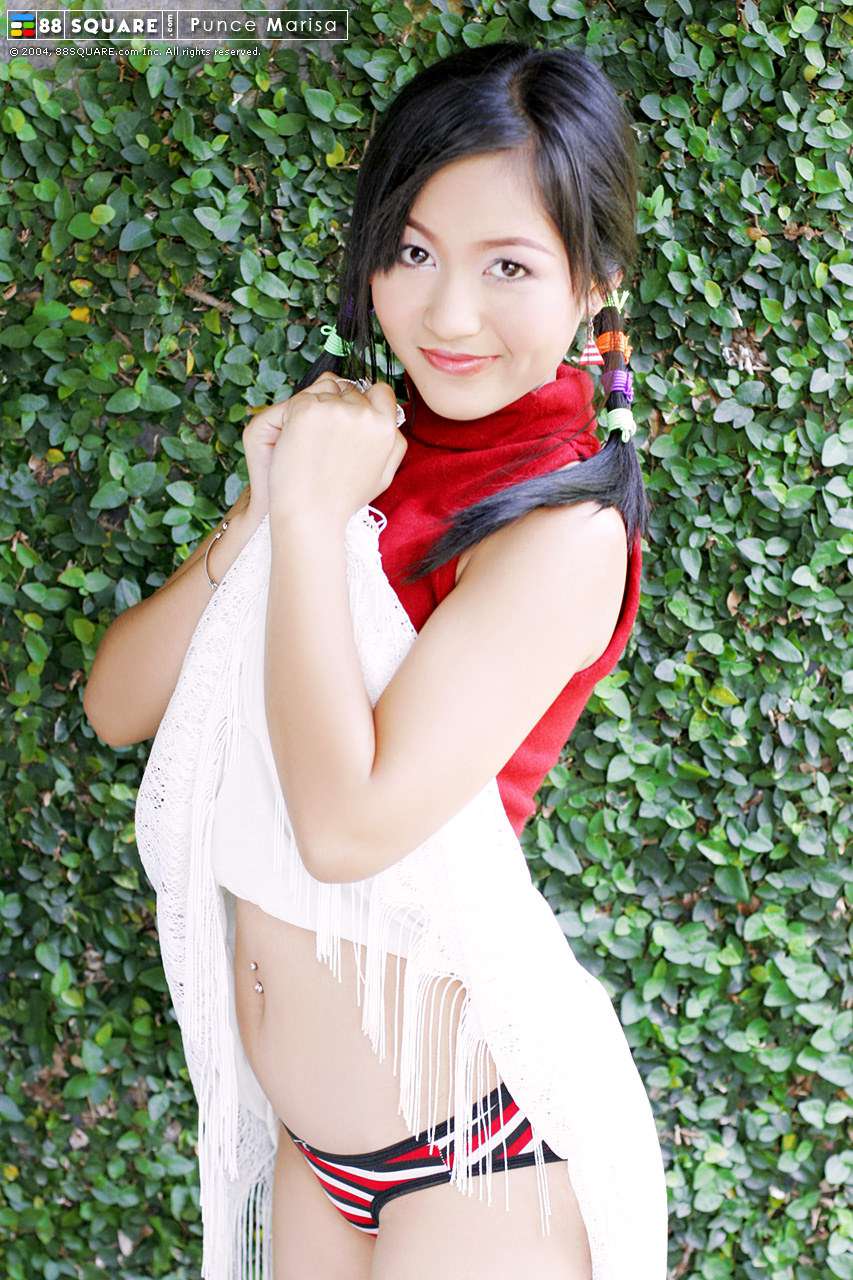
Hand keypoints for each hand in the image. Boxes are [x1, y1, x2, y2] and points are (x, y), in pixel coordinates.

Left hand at [255, 371, 405, 524]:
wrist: (311, 514)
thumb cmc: (343, 499)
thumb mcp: (384, 476)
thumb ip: (394, 445)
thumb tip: (392, 423)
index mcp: (386, 428)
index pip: (381, 391)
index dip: (365, 401)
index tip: (352, 414)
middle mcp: (364, 415)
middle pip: (351, 391)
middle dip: (339, 406)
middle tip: (326, 439)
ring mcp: (335, 410)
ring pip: (326, 392)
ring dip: (318, 409)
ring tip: (311, 443)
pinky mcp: (306, 410)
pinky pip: (302, 398)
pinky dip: (296, 414)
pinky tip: (297, 440)